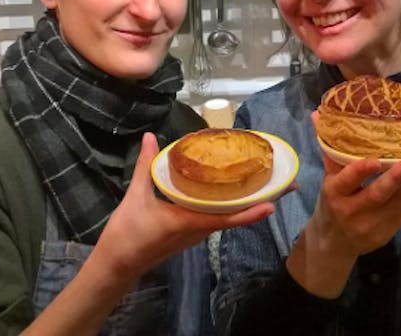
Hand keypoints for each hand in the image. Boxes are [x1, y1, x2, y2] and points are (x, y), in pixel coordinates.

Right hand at [96, 133, 274, 280]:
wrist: (117, 263)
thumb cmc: (127, 233)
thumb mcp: (135, 197)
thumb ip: (145, 166)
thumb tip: (151, 136)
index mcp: (187, 222)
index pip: (225, 219)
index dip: (250, 213)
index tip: (272, 203)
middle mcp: (197, 230)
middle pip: (234, 217)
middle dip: (259, 202)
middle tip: (283, 185)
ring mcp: (195, 233)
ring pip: (227, 218)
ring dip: (247, 204)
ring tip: (265, 185)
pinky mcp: (190, 233)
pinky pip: (216, 219)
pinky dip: (229, 207)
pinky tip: (233, 193)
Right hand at [313, 148, 400, 257]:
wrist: (335, 243)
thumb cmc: (332, 203)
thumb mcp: (328, 179)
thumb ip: (329, 148)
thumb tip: (318, 113)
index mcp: (334, 194)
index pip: (346, 181)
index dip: (359, 172)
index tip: (374, 160)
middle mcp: (352, 212)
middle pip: (377, 194)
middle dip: (397, 178)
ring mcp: (372, 226)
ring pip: (399, 202)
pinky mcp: (387, 233)